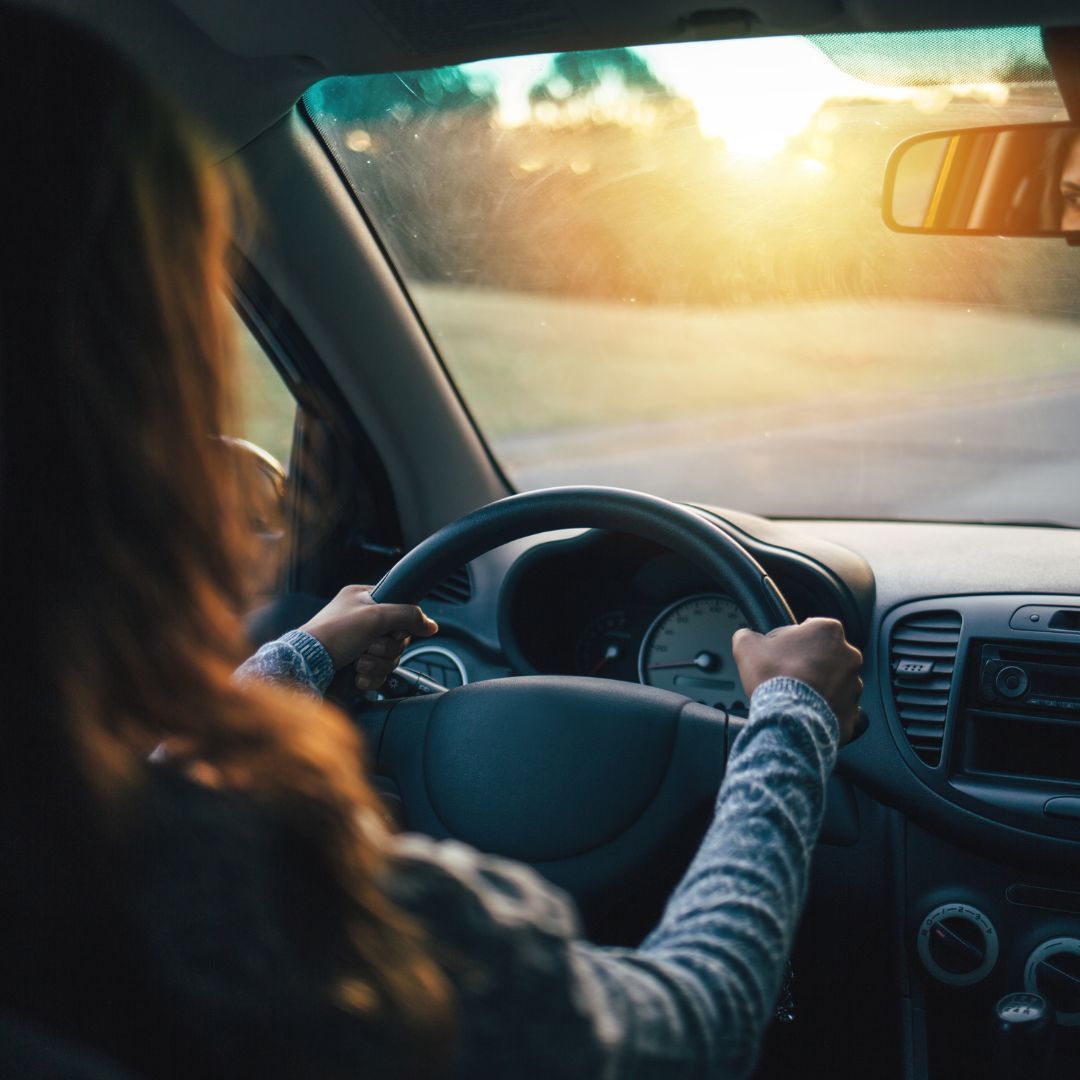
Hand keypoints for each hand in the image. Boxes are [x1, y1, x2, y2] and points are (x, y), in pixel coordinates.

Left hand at [299, 585, 437, 688]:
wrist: (307, 665)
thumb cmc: (332, 634)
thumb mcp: (375, 616)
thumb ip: (407, 616)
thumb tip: (431, 625)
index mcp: (363, 599)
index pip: (399, 608)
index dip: (399, 624)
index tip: (392, 629)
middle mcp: (361, 620)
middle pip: (397, 638)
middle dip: (385, 648)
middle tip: (369, 646)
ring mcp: (358, 644)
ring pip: (389, 658)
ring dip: (376, 664)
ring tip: (357, 662)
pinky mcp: (355, 666)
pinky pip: (378, 674)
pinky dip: (369, 678)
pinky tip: (356, 675)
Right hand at [732, 618, 862, 742]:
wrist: (789, 719)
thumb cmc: (773, 677)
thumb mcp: (747, 645)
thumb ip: (747, 634)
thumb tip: (745, 636)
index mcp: (828, 631)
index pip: (808, 629)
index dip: (789, 641)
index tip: (778, 653)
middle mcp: (849, 655)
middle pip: (824, 655)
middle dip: (807, 664)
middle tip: (785, 675)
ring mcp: (855, 685)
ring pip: (833, 682)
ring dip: (817, 687)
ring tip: (795, 697)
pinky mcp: (854, 712)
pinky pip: (837, 708)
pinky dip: (823, 710)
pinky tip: (805, 712)